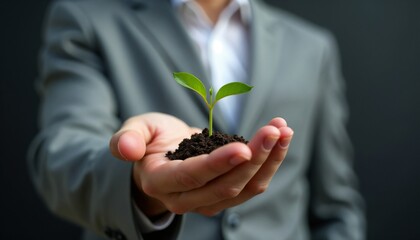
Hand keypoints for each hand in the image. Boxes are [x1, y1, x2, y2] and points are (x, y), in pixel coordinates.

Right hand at [109, 113, 292, 216]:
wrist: (163, 157)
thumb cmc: (149, 141)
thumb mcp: (134, 130)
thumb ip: (126, 139)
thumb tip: (126, 150)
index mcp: (161, 181)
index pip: (192, 177)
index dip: (217, 164)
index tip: (243, 147)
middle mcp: (186, 199)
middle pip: (226, 185)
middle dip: (254, 158)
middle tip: (274, 129)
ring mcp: (210, 200)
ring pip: (246, 188)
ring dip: (269, 160)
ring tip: (284, 130)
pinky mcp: (227, 194)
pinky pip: (254, 184)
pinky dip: (270, 162)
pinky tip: (282, 138)